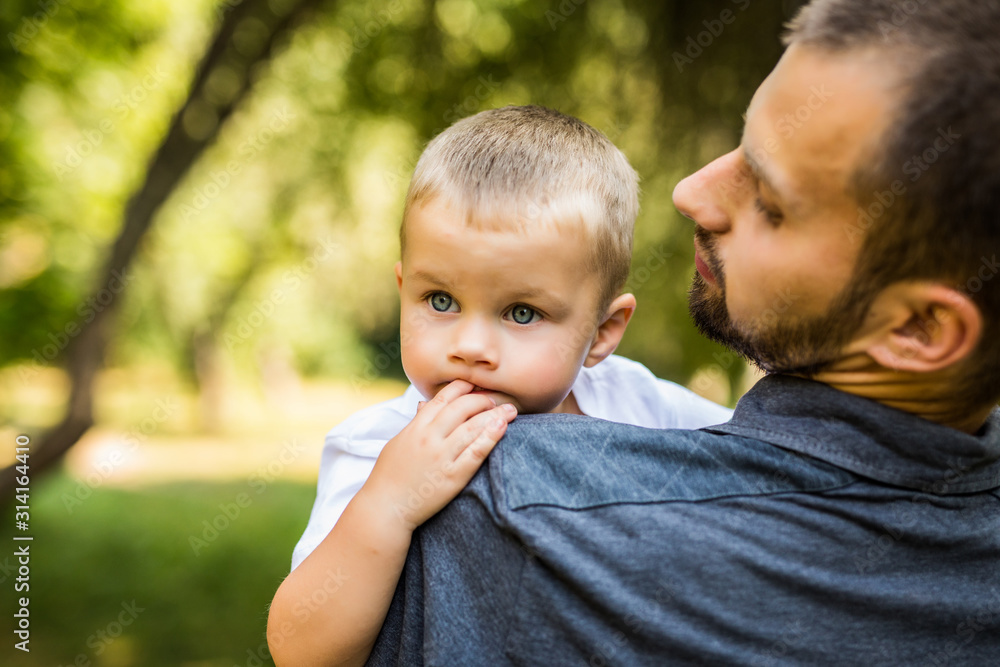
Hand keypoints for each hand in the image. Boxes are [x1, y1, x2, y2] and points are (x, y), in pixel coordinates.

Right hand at [357, 380, 516, 531]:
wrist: (385, 508)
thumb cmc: (389, 476)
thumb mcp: (399, 443)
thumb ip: (415, 423)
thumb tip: (423, 404)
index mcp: (416, 427)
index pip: (443, 397)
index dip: (463, 387)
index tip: (476, 385)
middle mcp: (429, 438)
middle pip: (462, 408)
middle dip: (482, 399)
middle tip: (496, 401)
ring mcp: (441, 456)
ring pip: (472, 427)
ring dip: (494, 415)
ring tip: (510, 410)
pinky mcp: (452, 476)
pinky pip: (475, 453)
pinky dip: (490, 438)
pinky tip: (502, 427)